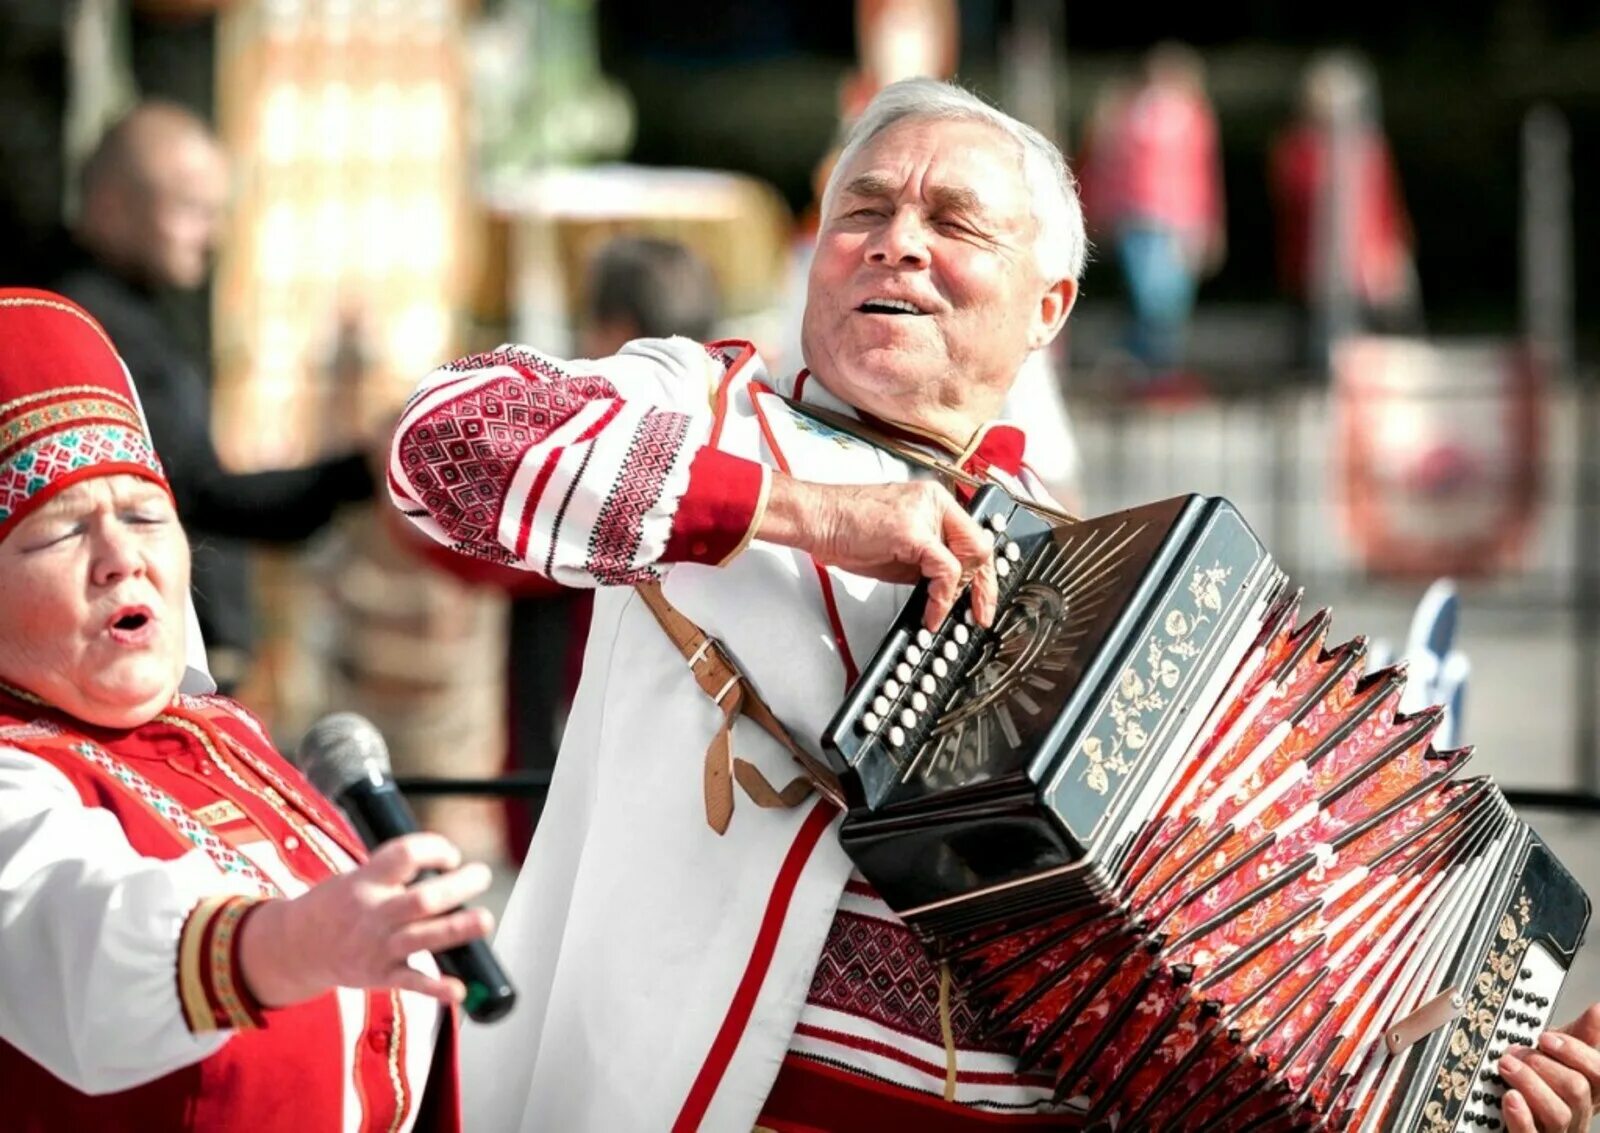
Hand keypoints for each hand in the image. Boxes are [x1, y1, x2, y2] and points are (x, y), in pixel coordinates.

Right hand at [239, 833, 493, 1007]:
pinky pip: (413, 982)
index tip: (451, 856)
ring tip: (484, 920)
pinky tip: (459, 988)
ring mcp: (377, 947)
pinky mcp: (381, 975)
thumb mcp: (358, 877)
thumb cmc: (339, 905)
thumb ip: (398, 874)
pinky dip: (438, 987)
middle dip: (459, 886)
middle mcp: (373, 913)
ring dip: (458, 929)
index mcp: (367, 880)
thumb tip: (451, 870)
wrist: (296, 947)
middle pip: (422, 899)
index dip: (434, 849)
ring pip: (423, 937)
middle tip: (482, 877)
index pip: (405, 855)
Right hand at [758, 475, 996, 630]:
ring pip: (970, 556)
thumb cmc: (848, 531)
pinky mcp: (914, 532)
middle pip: (980, 546)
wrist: (818, 519)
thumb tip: (946, 589)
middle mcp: (935, 503)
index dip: (982, 572)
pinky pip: (945, 570)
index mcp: (934, 502)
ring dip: (962, 594)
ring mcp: (926, 514)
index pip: (973, 537)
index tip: (981, 597)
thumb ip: (926, 561)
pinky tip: (931, 611)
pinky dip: (942, 597)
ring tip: (946, 615)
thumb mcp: (899, 547)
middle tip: (979, 614)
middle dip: (984, 587)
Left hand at [1500, 1006, 1599, 1131]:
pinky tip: (1510, 1097)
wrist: (1504, 1120)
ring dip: (1530, 1084)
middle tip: (1518, 1051)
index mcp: (1588, 1092)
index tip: (1546, 1037)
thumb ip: (1578, 1038)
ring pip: (1558, 1114)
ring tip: (1507, 1066)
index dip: (1576, 1053)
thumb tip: (1598, 1010)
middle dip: (1546, 1065)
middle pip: (1578, 1091)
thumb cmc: (1539, 1085)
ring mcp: (1556, 1132)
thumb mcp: (1557, 1057)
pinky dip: (1521, 1116)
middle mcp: (1577, 1114)